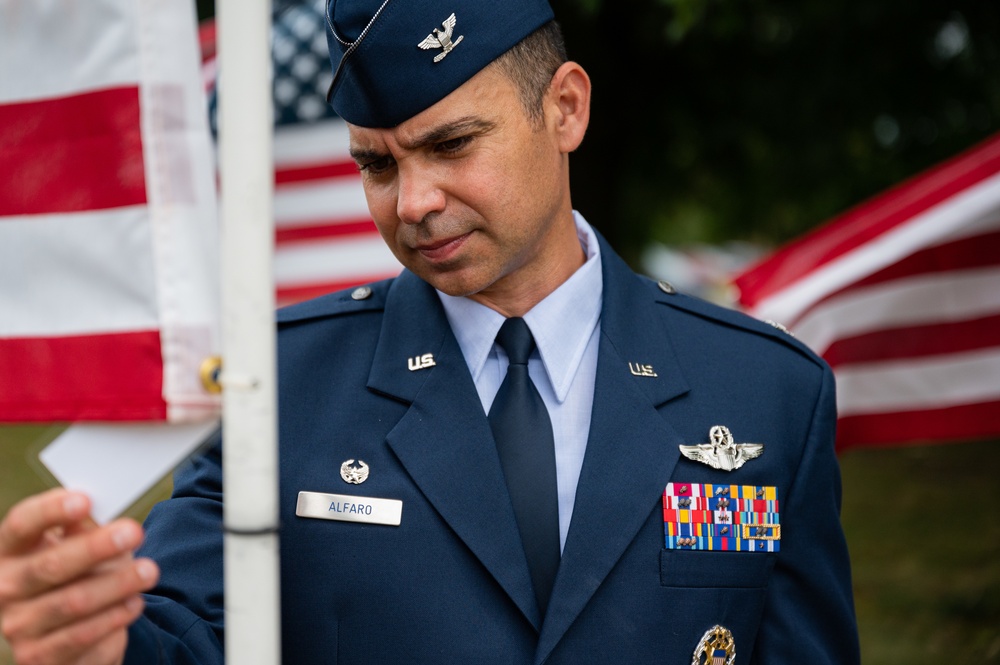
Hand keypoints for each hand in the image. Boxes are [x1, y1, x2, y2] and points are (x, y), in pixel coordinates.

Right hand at [0, 490, 158, 664]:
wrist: (75, 635)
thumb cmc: (79, 577)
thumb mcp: (80, 547)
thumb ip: (83, 529)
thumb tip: (95, 508)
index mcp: (11, 551)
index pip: (21, 524)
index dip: (50, 511)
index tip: (85, 501)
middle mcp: (6, 588)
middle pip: (50, 565)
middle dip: (95, 547)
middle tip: (134, 532)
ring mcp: (19, 626)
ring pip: (73, 602)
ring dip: (118, 584)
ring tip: (149, 571)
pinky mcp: (39, 657)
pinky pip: (82, 636)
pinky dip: (114, 617)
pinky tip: (135, 603)